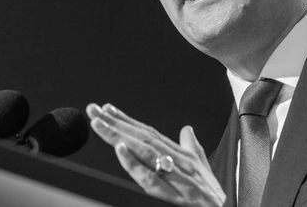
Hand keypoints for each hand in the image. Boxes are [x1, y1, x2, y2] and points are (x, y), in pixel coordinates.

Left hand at [86, 103, 225, 206]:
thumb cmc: (212, 194)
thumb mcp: (203, 167)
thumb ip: (192, 146)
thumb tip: (186, 128)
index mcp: (182, 155)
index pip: (149, 133)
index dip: (127, 121)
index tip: (106, 109)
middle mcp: (178, 162)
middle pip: (143, 138)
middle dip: (116, 123)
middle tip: (94, 110)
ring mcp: (177, 178)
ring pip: (144, 152)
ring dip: (119, 136)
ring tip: (100, 124)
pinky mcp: (176, 197)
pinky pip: (151, 179)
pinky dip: (135, 164)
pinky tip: (121, 150)